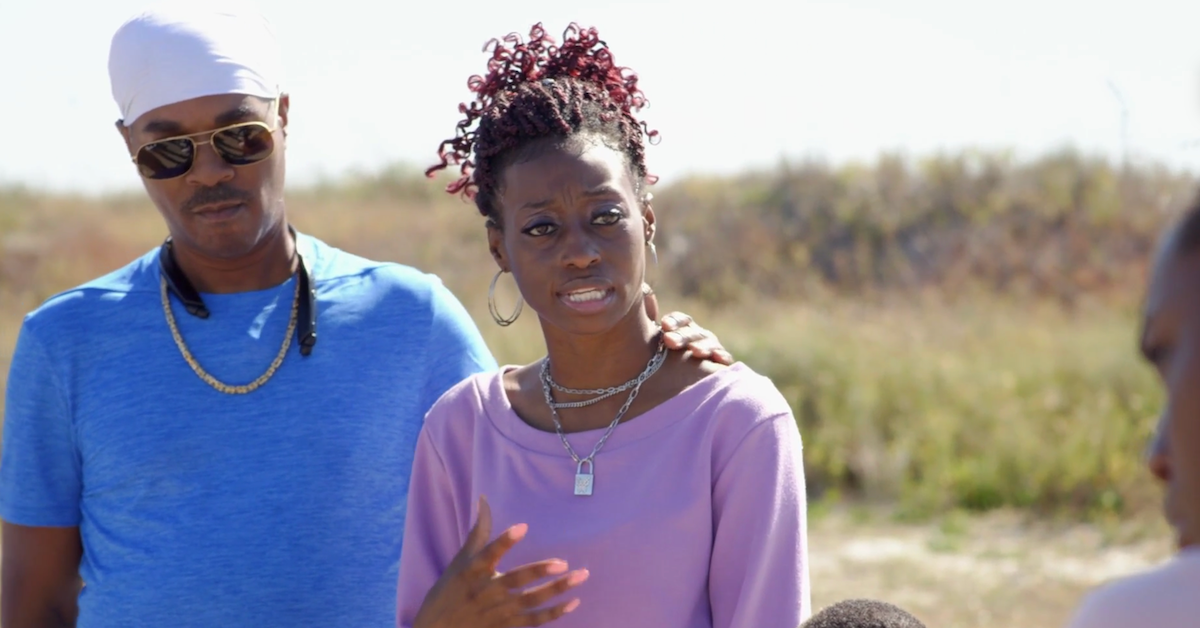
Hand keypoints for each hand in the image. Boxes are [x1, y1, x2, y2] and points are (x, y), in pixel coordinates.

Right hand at [413, 496, 587, 627]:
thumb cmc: (449, 592)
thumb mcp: (460, 562)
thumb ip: (478, 533)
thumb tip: (484, 500)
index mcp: (471, 572)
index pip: (488, 554)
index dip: (504, 541)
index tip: (523, 527)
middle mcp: (485, 592)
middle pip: (515, 581)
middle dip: (539, 571)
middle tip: (564, 563)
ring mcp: (496, 612)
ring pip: (531, 602)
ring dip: (556, 590)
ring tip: (580, 576)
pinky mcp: (505, 627)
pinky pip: (534, 621)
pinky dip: (554, 613)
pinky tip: (573, 602)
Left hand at [643, 287, 733, 364]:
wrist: (669, 385)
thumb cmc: (657, 363)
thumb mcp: (650, 344)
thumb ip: (647, 322)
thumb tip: (645, 291)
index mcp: (681, 329)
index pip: (681, 320)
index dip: (675, 321)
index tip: (665, 326)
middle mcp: (697, 336)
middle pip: (693, 332)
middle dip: (682, 336)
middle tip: (670, 342)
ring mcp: (711, 348)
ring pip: (709, 343)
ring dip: (703, 346)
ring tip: (694, 351)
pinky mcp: (721, 363)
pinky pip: (724, 358)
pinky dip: (722, 356)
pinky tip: (718, 358)